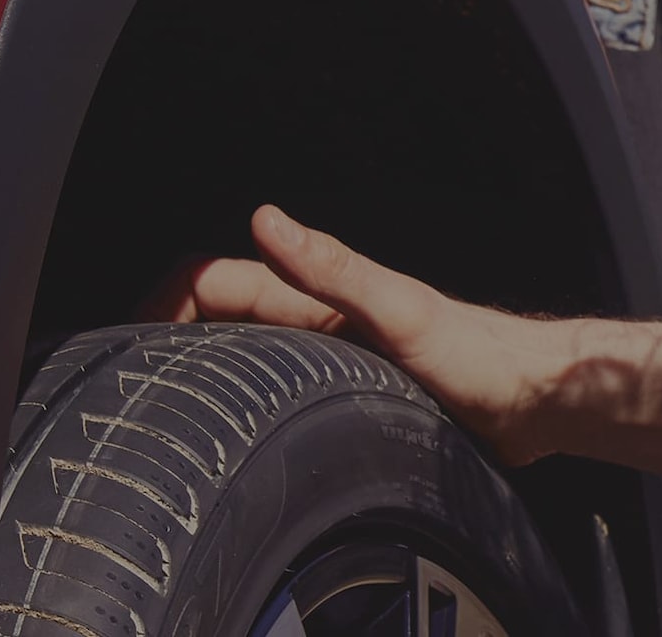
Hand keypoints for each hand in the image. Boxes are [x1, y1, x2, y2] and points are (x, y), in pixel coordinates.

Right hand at [153, 205, 587, 464]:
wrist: (540, 402)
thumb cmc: (484, 358)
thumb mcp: (402, 312)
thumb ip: (335, 269)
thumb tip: (264, 218)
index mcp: (318, 304)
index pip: (216, 285)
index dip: (164, 300)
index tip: (126, 337)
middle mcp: (319, 329)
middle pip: (219, 321)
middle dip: (164, 337)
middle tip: (120, 382)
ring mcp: (334, 364)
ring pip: (245, 359)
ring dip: (200, 372)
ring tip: (155, 412)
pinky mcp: (354, 400)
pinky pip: (279, 395)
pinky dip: (244, 405)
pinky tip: (234, 442)